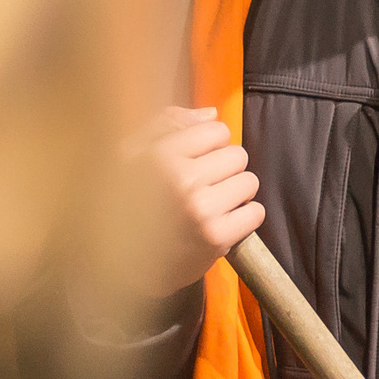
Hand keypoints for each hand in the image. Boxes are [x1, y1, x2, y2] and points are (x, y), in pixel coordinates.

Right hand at [136, 106, 263, 294]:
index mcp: (159, 155)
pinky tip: (222, 222)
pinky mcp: (216, 238)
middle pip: (238, 155)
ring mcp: (201, 210)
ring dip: (236, 193)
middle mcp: (181, 180)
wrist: (123, 265)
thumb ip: (166, 125)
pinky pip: (255, 212)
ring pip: (249, 182)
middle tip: (204, 187)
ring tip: (212, 205)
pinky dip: (245, 217)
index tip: (195, 162)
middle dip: (225, 169)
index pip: (217, 130)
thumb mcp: (130, 155)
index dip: (210, 146)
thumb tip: (211, 113)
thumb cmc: (128, 203)